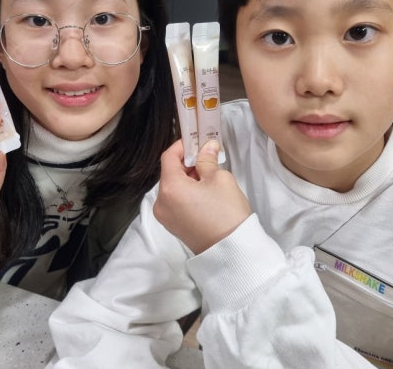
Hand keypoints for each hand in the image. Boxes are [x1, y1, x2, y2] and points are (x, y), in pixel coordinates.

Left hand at [154, 139, 251, 254]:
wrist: (232, 251)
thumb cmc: (226, 213)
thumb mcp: (219, 179)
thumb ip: (208, 160)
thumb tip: (206, 147)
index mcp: (169, 188)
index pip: (168, 157)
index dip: (182, 146)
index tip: (196, 141)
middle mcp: (161, 202)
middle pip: (169, 173)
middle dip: (187, 163)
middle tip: (207, 157)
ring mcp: (165, 216)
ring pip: (172, 187)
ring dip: (187, 178)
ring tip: (209, 176)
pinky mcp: (173, 226)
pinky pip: (175, 201)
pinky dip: (186, 192)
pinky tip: (204, 192)